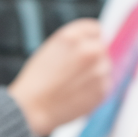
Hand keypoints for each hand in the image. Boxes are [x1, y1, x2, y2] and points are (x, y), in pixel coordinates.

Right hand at [7, 19, 111, 136]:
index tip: (81, 48)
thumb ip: (74, 43)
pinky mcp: (103, 89)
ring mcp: (99, 70)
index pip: (95, 29)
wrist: (32, 108)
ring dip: (94, 73)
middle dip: (91, 57)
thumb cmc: (36, 80)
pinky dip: (94, 88)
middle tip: (73, 70)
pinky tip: (77, 93)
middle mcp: (90, 50)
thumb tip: (93, 44)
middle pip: (101, 47)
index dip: (87, 39)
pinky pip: (105, 84)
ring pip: (104, 66)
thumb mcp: (51, 49)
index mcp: (73, 36)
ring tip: (72, 84)